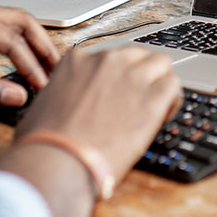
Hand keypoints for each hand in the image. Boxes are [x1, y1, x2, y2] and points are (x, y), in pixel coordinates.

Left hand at [0, 0, 59, 105]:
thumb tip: (17, 98)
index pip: (11, 40)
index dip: (30, 65)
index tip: (41, 88)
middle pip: (22, 21)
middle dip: (43, 46)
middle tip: (57, 71)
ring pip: (15, 22)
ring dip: (34, 43)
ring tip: (49, 67)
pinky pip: (3, 28)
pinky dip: (20, 43)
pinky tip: (27, 60)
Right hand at [14, 46, 181, 181]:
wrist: (56, 160)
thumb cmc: (43, 143)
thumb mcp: (44, 105)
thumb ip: (63, 96)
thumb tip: (67, 108)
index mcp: (77, 60)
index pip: (107, 58)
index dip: (114, 77)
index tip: (115, 94)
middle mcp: (106, 61)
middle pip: (136, 55)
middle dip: (139, 74)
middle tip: (138, 98)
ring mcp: (130, 77)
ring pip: (160, 63)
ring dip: (160, 80)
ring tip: (157, 105)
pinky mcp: (150, 99)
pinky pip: (173, 86)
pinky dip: (172, 99)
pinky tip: (164, 115)